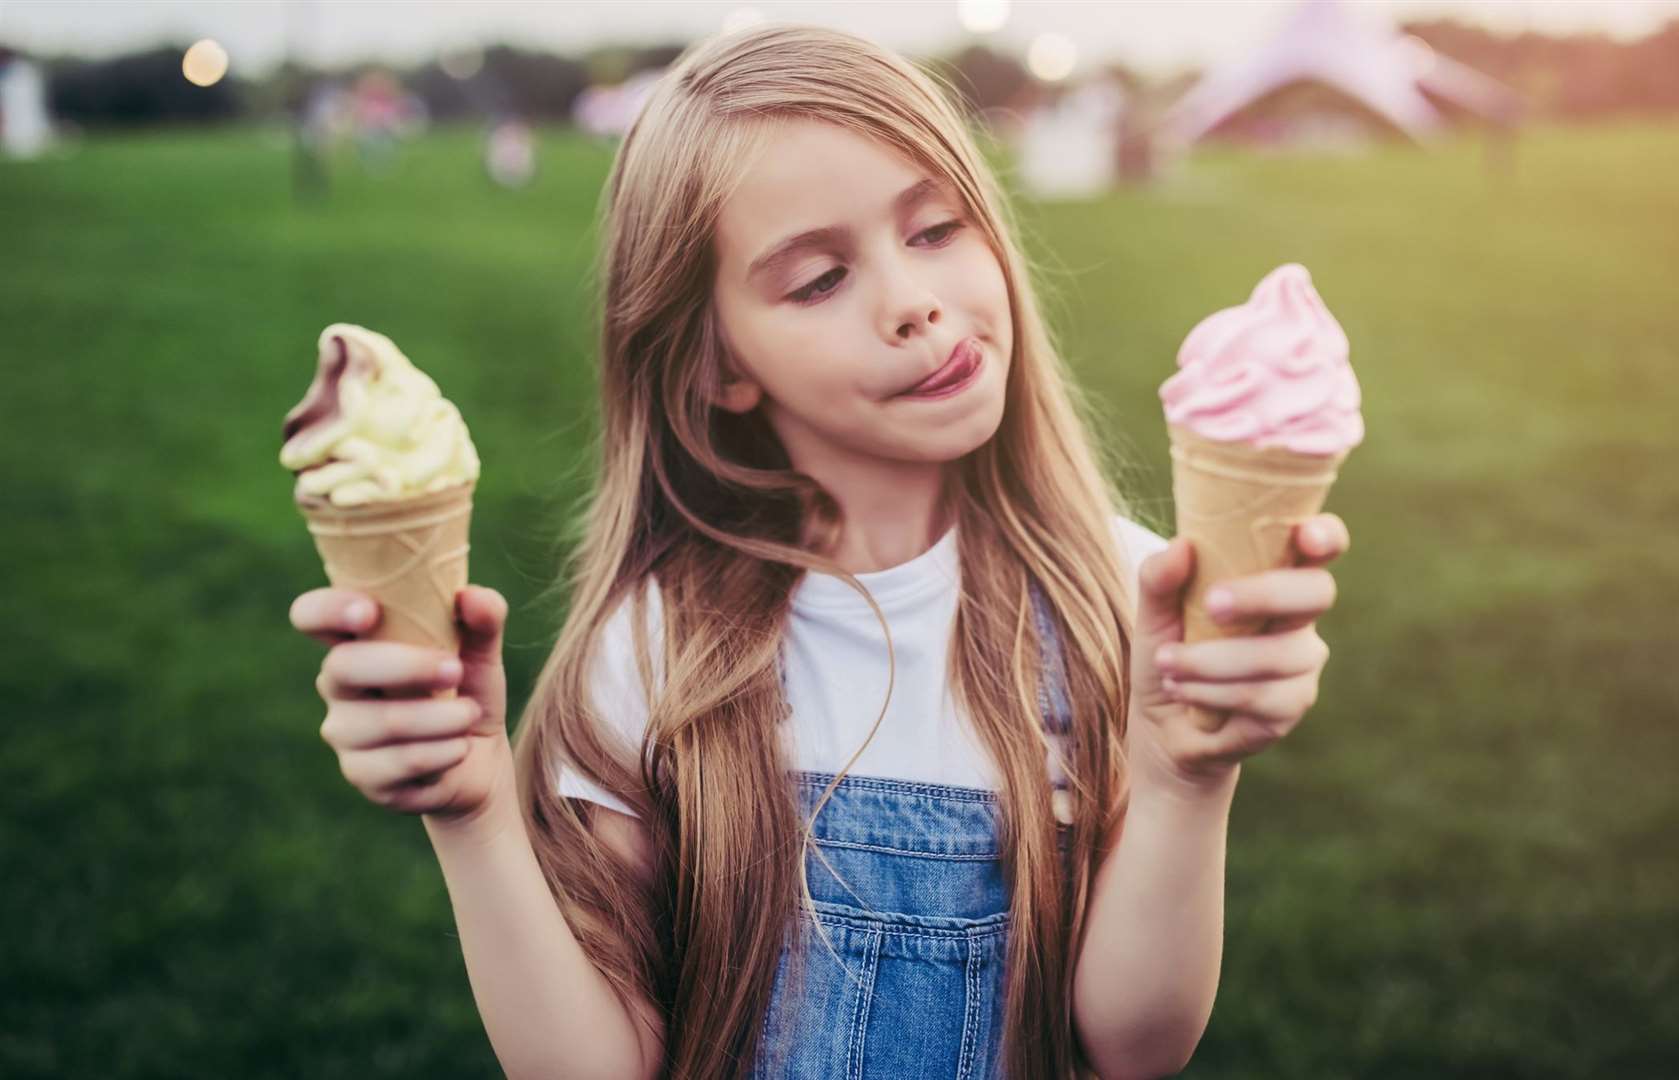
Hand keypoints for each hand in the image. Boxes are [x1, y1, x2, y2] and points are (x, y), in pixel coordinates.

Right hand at [289, 584, 514, 826]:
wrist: (478, 760)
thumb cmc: (466, 692)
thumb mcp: (481, 653)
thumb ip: (483, 620)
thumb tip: (473, 597)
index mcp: (357, 642)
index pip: (312, 616)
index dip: (328, 610)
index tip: (369, 612)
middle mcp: (338, 685)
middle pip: (343, 667)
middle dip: (406, 666)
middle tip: (455, 669)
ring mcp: (345, 733)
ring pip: (382, 721)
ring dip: (439, 717)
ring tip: (470, 714)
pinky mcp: (363, 775)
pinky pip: (400, 762)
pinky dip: (442, 752)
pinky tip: (461, 747)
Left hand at [1125, 513, 1350, 791]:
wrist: (1162, 721)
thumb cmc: (1168, 649)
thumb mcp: (1153, 612)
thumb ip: (1160, 577)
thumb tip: (1181, 546)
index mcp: (1276, 575)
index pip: (1321, 545)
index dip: (1326, 535)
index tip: (1306, 535)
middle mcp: (1300, 616)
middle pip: (1316, 593)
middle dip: (1263, 596)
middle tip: (1212, 605)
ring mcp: (1302, 662)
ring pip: (1279, 654)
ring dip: (1212, 660)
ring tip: (1167, 664)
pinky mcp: (1292, 705)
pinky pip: (1261, 696)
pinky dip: (1211, 692)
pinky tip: (1182, 690)